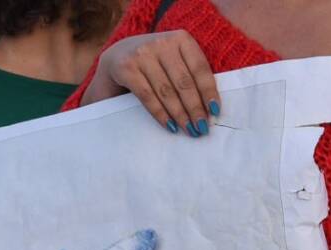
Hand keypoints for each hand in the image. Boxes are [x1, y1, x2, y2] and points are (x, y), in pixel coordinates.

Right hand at [86, 30, 219, 136]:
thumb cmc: (152, 63)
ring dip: (179, 114)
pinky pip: (147, 96)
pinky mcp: (126, 69)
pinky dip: (159, 113)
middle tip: (201, 127)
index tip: (215, 111)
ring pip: (166, 90)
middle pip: (184, 81)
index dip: (208, 91)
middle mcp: (162, 44)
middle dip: (194, 107)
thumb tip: (208, 104)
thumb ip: (188, 72)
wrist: (115, 56)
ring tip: (188, 129)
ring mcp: (143, 55)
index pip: (199, 68)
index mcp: (180, 38)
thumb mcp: (172, 59)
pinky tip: (169, 125)